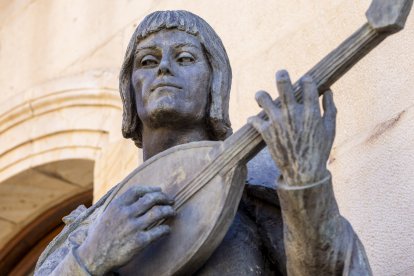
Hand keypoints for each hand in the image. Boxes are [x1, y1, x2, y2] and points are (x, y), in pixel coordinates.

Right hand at [78, 186, 174, 274]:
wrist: (93, 257)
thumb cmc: (99, 236)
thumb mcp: (105, 214)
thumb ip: (119, 205)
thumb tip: (136, 196)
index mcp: (117, 205)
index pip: (137, 190)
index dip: (150, 189)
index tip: (159, 190)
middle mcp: (126, 214)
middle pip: (151, 199)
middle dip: (164, 198)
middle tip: (170, 200)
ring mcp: (133, 227)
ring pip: (158, 213)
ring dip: (169, 211)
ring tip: (173, 212)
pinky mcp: (140, 241)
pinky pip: (159, 231)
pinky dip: (166, 229)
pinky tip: (167, 229)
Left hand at [248, 70, 336, 185]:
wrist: (303, 173)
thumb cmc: (319, 151)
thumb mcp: (330, 130)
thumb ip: (330, 109)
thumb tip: (328, 91)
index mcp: (310, 111)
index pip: (307, 84)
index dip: (306, 80)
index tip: (304, 81)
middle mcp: (293, 113)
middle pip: (283, 84)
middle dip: (281, 75)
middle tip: (281, 74)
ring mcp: (278, 122)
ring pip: (262, 98)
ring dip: (261, 95)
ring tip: (262, 98)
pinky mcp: (267, 133)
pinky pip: (254, 120)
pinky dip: (253, 120)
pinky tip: (256, 120)